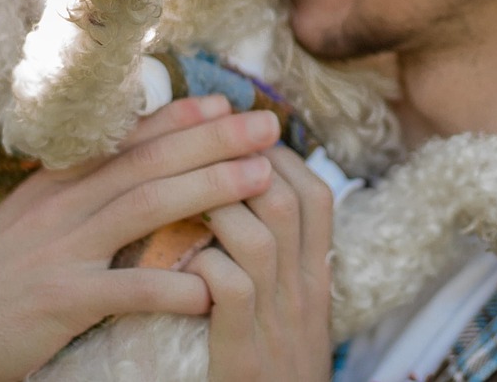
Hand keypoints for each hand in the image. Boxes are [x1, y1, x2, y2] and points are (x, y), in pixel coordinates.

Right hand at [0, 96, 280, 381]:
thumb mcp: (28, 218)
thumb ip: (73, 189)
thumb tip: (121, 161)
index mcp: (57, 184)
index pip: (127, 139)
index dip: (180, 117)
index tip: (226, 101)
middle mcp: (63, 206)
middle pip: (150, 162)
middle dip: (214, 140)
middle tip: (269, 126)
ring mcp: (62, 250)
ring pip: (148, 207)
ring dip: (210, 188)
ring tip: (260, 179)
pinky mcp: (60, 301)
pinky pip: (125, 290)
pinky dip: (171, 287)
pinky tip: (210, 287)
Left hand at [187, 146, 334, 381]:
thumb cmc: (276, 369)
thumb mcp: (293, 310)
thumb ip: (281, 259)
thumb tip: (252, 200)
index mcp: (317, 277)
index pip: (316, 193)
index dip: (281, 156)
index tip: (242, 139)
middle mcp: (305, 292)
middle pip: (288, 202)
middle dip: (243, 165)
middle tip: (203, 150)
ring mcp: (278, 324)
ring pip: (258, 238)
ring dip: (216, 209)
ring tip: (182, 199)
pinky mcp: (245, 358)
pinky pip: (231, 291)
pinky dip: (204, 267)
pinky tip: (179, 262)